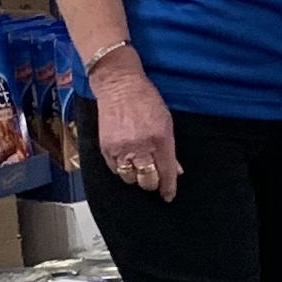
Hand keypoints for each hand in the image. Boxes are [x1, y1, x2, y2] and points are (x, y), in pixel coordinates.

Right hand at [95, 70, 179, 202]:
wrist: (119, 84)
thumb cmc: (145, 99)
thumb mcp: (166, 121)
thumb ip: (170, 148)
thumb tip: (175, 170)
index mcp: (160, 139)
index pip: (166, 173)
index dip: (168, 188)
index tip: (168, 196)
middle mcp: (141, 146)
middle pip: (147, 181)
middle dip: (152, 183)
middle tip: (153, 178)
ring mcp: (121, 148)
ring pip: (130, 179)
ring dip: (135, 177)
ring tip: (137, 167)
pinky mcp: (106, 148)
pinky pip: (115, 170)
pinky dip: (121, 169)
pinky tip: (125, 160)